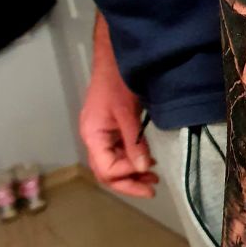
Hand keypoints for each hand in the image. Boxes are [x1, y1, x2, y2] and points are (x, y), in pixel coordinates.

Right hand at [79, 13, 157, 196]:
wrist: (114, 57)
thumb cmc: (117, 81)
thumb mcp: (127, 112)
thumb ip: (134, 141)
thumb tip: (144, 167)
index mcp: (92, 135)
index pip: (106, 168)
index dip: (127, 174)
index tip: (148, 170)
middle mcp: (93, 138)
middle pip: (107, 171)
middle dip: (129, 182)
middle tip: (152, 189)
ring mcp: (102, 133)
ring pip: (113, 163)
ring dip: (132, 173)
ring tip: (153, 179)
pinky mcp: (111, 128)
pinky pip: (119, 151)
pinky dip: (132, 159)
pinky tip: (148, 162)